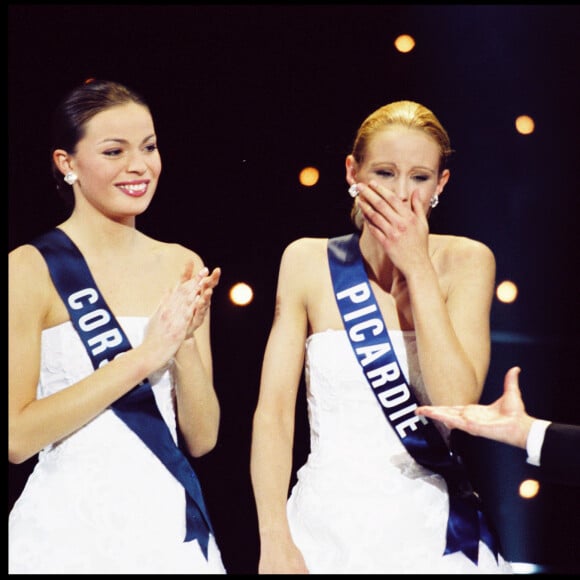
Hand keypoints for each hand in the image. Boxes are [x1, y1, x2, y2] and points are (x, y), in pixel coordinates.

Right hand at [143, 263, 204, 365]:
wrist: (147, 354)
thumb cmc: (151, 339)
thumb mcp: (155, 318)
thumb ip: (162, 304)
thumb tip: (167, 291)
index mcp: (164, 308)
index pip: (177, 292)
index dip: (188, 281)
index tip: (196, 273)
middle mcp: (168, 311)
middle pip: (183, 293)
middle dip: (195, 281)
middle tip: (204, 271)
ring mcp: (172, 319)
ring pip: (185, 301)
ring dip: (196, 289)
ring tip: (204, 279)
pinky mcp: (176, 329)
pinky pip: (185, 315)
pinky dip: (192, 306)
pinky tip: (199, 298)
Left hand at [186, 265, 220, 337]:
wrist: (176, 327)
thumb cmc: (183, 306)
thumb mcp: (183, 288)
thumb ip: (186, 275)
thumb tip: (190, 260)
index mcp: (200, 293)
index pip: (208, 283)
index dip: (213, 277)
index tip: (217, 270)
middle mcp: (202, 301)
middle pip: (208, 291)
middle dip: (212, 284)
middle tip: (216, 276)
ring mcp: (200, 311)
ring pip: (205, 303)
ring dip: (206, 297)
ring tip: (208, 290)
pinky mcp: (196, 321)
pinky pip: (198, 315)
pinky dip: (199, 310)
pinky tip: (198, 304)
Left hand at [356, 181, 429, 273]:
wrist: (417, 264)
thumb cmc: (420, 244)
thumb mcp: (423, 223)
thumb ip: (418, 206)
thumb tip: (416, 191)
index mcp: (409, 217)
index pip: (393, 199)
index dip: (381, 189)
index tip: (372, 183)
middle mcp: (400, 224)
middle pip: (381, 205)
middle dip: (369, 193)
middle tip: (359, 186)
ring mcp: (392, 234)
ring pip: (375, 216)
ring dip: (365, 206)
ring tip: (358, 199)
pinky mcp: (386, 244)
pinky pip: (374, 230)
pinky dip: (367, 221)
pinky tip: (362, 214)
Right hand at [415, 366, 533, 448]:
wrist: (521, 425)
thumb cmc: (516, 414)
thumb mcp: (510, 393)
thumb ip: (510, 381)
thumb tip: (515, 369)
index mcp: (475, 411)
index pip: (454, 409)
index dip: (443, 408)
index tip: (433, 408)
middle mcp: (470, 417)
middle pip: (446, 413)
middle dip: (432, 411)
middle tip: (418, 410)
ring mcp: (469, 422)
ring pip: (446, 416)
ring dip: (433, 413)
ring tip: (419, 411)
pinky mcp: (471, 426)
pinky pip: (453, 421)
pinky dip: (442, 418)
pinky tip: (433, 415)